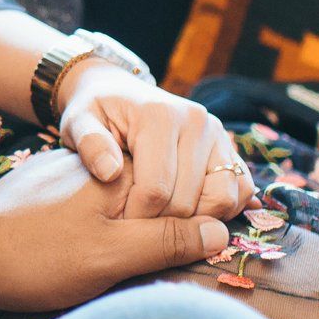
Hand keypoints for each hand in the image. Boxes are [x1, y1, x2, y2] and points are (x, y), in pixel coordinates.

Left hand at [0, 147, 231, 312]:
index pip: (189, 191)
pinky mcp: (78, 181)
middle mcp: (115, 154)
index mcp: (125, 166)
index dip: (189, 228)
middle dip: (177, 222)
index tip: (169, 256)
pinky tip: (116, 244)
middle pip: (176, 186)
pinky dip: (130, 218)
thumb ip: (165, 240)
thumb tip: (220, 232)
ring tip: (137, 253)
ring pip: (152, 189)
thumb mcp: (107, 257)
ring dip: (156, 224)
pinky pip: (124, 193)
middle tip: (148, 258)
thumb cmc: (38, 259)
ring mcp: (95, 165)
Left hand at [56, 61, 252, 221]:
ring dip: (194, 220)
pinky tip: (188, 212)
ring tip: (162, 220)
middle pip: (190, 200)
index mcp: (160, 116)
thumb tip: (109, 172)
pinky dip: (220, 209)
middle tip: (137, 226)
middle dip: (162, 223)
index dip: (137, 217)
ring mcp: (218, 134)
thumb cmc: (96, 113)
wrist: (119, 92)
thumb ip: (89, 145)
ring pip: (223, 198)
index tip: (117, 222)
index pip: (156, 189)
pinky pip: (240, 189)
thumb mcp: (78, 122)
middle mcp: (197, 122)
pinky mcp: (229, 147)